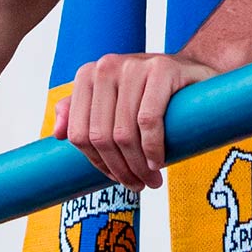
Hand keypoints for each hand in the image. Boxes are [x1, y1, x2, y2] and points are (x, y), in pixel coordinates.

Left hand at [53, 53, 217, 191]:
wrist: (194, 73)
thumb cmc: (151, 95)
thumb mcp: (114, 103)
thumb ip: (80, 113)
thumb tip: (57, 135)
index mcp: (88, 76)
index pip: (80, 133)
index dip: (97, 163)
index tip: (116, 178)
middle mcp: (106, 67)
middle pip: (101, 136)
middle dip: (120, 170)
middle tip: (139, 186)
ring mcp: (134, 65)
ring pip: (124, 133)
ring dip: (138, 166)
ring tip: (152, 180)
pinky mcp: (162, 69)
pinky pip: (148, 120)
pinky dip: (152, 148)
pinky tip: (158, 162)